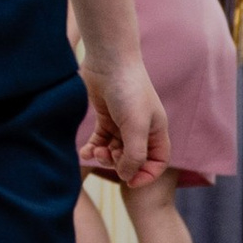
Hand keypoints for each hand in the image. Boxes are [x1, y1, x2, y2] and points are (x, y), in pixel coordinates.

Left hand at [80, 55, 169, 190]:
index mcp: (156, 130)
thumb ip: (134, 155)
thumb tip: (126, 176)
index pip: (157, 162)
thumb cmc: (128, 90)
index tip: (129, 181)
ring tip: (96, 152)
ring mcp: (122, 124)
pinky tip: (85, 151)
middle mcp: (141, 129)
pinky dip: (93, 148)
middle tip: (108, 156)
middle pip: (133, 159)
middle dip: (119, 164)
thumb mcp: (136, 126)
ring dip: (104, 157)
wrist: (109, 61)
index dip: (146, 175)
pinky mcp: (105, 117)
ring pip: (115, 151)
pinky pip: (100, 141)